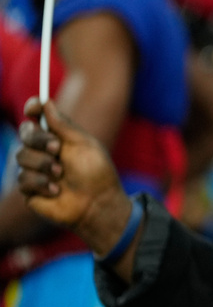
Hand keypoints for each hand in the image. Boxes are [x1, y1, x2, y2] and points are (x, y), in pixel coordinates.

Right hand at [16, 98, 133, 256]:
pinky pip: (23, 179)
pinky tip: (57, 191)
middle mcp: (44, 151)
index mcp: (58, 137)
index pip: (37, 117)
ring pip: (21, 156)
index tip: (33, 107)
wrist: (98, 204)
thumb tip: (46, 103)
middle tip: (57, 148)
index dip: (33, 108)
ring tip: (62, 174)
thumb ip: (63, 125)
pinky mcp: (30, 189)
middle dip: (39, 139)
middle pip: (25, 133)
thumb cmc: (96, 173)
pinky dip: (42, 183)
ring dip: (44, 164)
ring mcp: (35, 169)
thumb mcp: (84, 145)